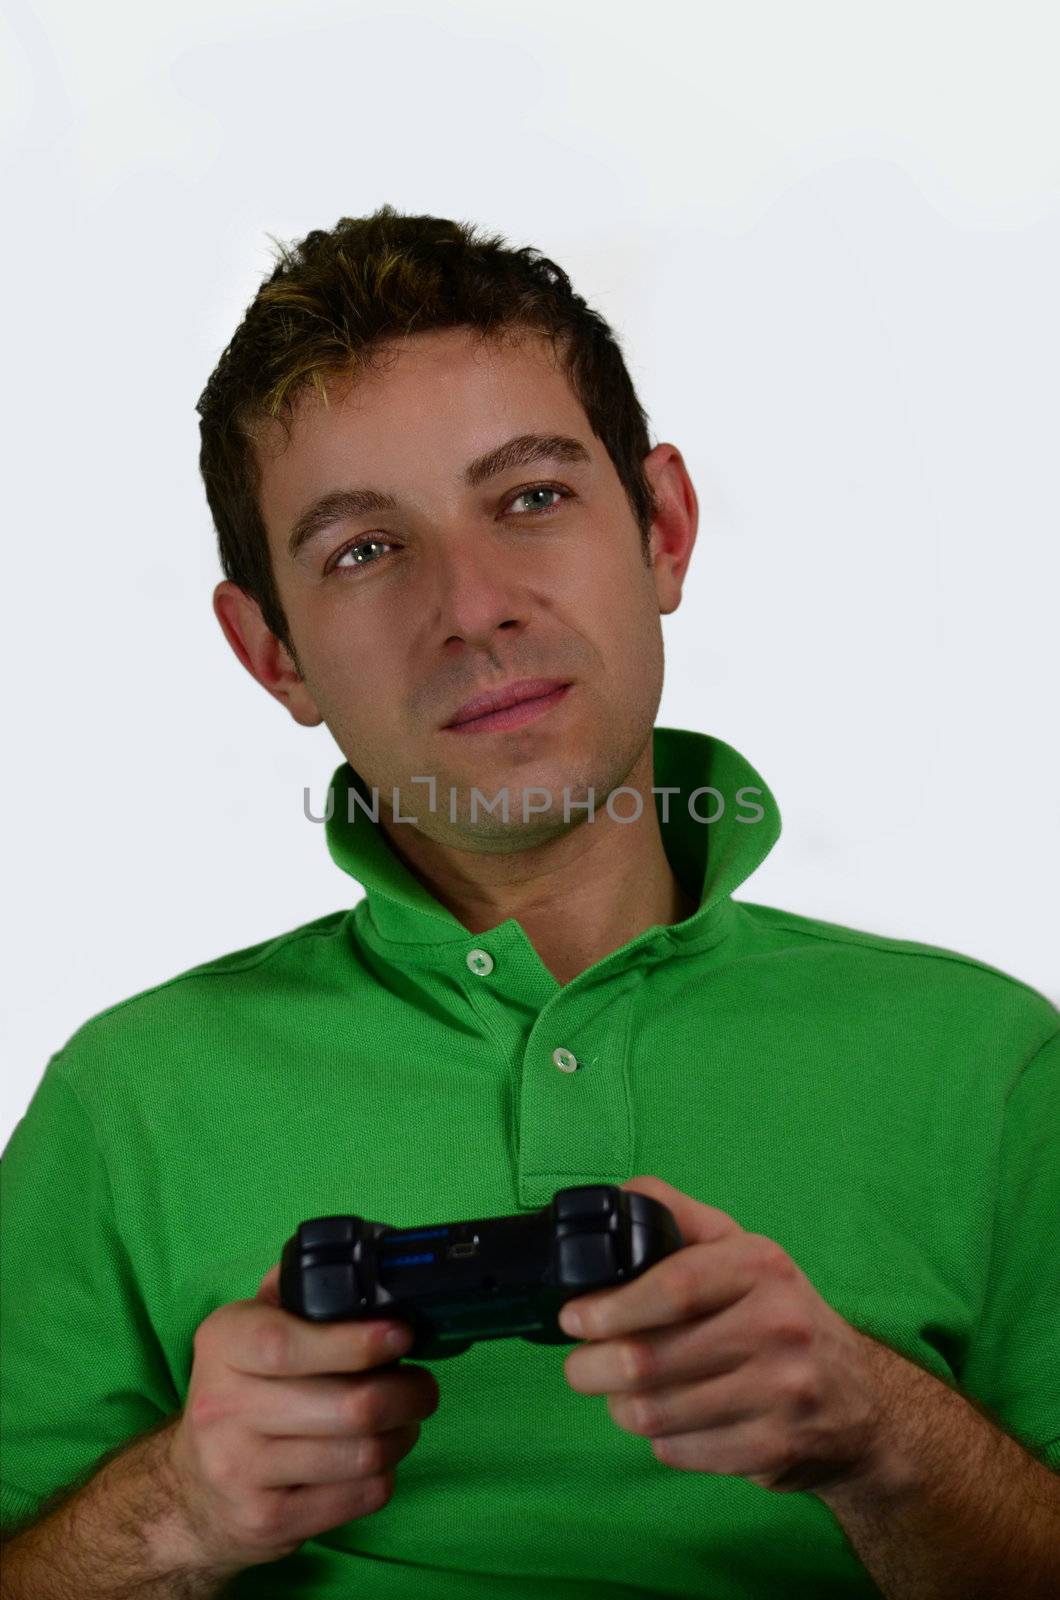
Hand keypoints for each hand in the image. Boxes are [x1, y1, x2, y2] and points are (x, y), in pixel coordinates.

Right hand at [163, 1264, 438, 1571]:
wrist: (190, 1492)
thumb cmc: (240, 1393)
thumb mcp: (248, 1331)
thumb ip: (294, 1294)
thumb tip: (363, 1270)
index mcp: (223, 1344)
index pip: (288, 1344)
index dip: (356, 1342)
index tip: (401, 1335)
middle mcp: (224, 1408)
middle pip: (348, 1407)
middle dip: (407, 1394)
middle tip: (423, 1385)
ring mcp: (242, 1471)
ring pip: (362, 1454)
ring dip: (402, 1434)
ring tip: (404, 1420)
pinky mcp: (268, 1521)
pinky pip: (359, 1496)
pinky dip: (384, 1475)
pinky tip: (375, 1459)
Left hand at [559, 1176, 885, 1494]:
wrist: (862, 1402)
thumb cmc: (779, 1315)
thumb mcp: (742, 1251)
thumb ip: (679, 1219)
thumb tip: (615, 1197)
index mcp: (761, 1266)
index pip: (674, 1286)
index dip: (611, 1306)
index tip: (573, 1318)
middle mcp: (778, 1326)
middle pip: (652, 1358)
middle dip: (594, 1368)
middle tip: (580, 1367)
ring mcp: (781, 1392)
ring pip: (657, 1413)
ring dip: (621, 1408)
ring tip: (620, 1394)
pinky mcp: (775, 1449)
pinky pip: (681, 1452)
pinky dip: (660, 1441)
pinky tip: (670, 1423)